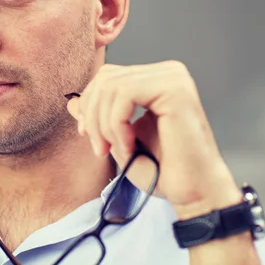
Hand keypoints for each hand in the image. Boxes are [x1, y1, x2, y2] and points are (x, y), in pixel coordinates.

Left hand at [66, 60, 242, 217]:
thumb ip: (97, 117)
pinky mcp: (175, 89)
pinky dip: (117, 124)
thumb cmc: (161, 170)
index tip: (86, 134)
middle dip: (93, 116)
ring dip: (104, 124)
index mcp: (155, 80)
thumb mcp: (117, 139)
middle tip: (100, 149)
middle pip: (106, 78)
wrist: (193, 193)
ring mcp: (173, 78)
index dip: (89, 104)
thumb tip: (72, 102)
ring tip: (117, 149)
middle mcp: (167, 72)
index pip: (107, 76)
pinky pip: (125, 94)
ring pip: (111, 86)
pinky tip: (130, 145)